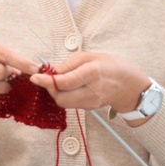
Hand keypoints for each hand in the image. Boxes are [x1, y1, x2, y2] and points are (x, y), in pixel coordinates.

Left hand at [31, 52, 151, 118]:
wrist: (130, 86)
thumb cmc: (111, 67)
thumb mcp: (91, 56)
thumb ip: (69, 64)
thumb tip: (50, 69)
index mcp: (93, 73)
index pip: (65, 81)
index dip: (47, 80)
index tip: (34, 77)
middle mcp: (92, 90)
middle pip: (61, 97)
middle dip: (48, 88)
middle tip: (45, 78)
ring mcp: (91, 102)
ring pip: (63, 102)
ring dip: (55, 92)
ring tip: (55, 81)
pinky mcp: (90, 108)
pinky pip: (70, 104)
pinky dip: (63, 96)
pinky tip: (65, 87)